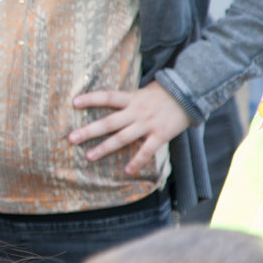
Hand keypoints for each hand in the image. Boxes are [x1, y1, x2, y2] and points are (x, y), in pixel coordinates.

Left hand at [68, 81, 193, 175]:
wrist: (191, 94)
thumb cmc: (163, 93)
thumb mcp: (143, 91)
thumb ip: (128, 99)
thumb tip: (109, 101)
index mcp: (132, 98)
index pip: (108, 96)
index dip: (91, 98)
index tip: (74, 102)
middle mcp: (137, 111)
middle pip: (109, 122)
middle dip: (89, 130)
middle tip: (71, 138)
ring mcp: (148, 124)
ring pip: (122, 138)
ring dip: (105, 148)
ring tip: (89, 156)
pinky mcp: (160, 135)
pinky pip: (146, 151)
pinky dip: (137, 161)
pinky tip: (127, 171)